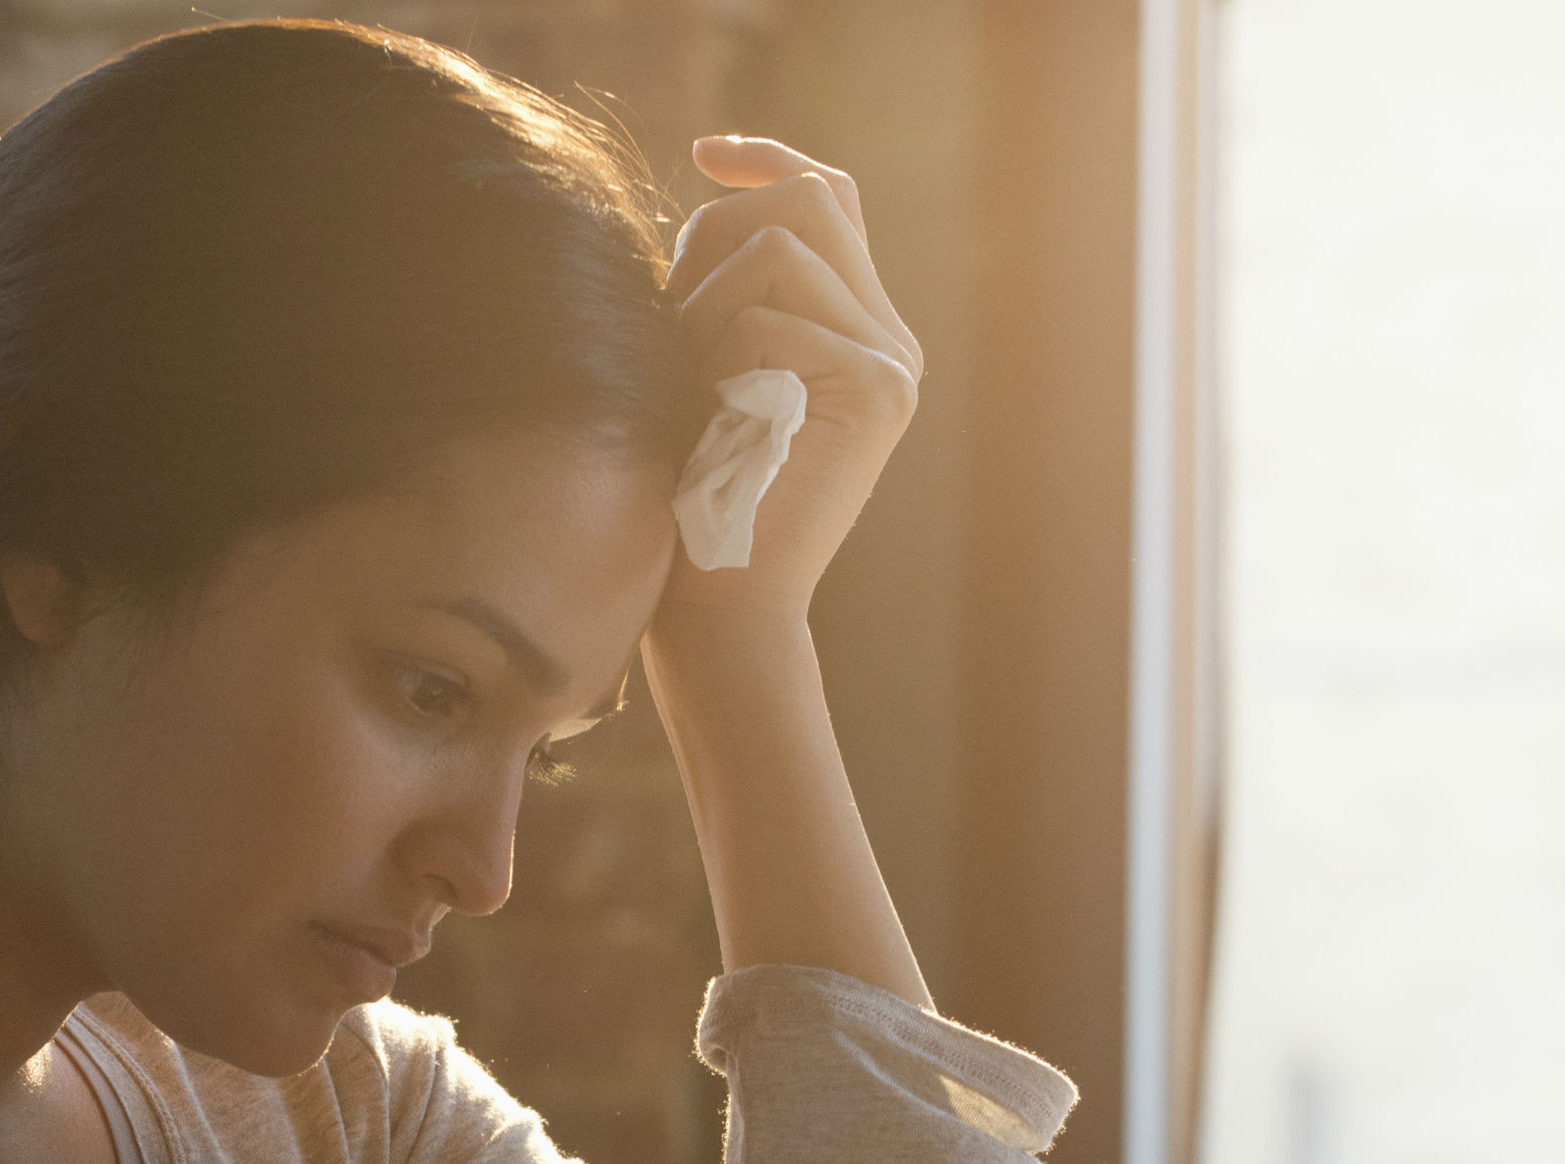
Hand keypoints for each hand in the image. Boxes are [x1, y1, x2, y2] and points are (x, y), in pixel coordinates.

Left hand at [651, 135, 924, 635]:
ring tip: (690, 386)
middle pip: (812, 198)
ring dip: (704, 304)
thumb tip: (717, 198)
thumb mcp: (705, 370)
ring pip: (780, 248)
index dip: (769, 158)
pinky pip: (767, 316)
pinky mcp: (875, 389)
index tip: (704, 152)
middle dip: (715, 232)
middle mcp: (891, 343)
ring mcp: (893, 365)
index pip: (832, 199)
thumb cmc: (692, 503)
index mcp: (860, 334)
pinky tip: (715, 420)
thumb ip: (727, 289)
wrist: (722, 610)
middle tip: (671, 312)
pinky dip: (714, 358)